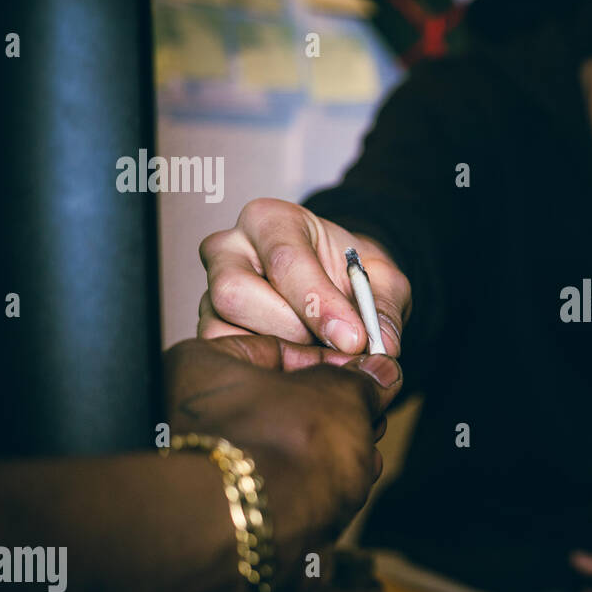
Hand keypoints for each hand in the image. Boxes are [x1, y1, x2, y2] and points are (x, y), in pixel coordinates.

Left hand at [164, 335, 402, 591]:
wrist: (266, 531)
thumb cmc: (284, 449)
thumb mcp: (343, 394)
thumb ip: (363, 381)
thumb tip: (380, 374)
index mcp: (199, 369)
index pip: (274, 350)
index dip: (329, 360)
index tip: (364, 373)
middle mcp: (188, 418)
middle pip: (282, 406)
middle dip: (335, 416)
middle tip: (369, 416)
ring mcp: (206, 473)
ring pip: (286, 453)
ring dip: (332, 456)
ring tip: (363, 459)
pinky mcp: (227, 518)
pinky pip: (281, 493)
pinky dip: (316, 493)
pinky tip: (346, 493)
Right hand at [198, 198, 406, 355]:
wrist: (337, 282)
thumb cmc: (351, 273)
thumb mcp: (382, 280)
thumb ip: (384, 307)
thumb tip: (383, 345)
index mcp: (270, 220)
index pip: (284, 260)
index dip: (320, 304)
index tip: (354, 339)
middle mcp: (229, 248)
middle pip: (237, 292)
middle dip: (291, 331)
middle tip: (335, 353)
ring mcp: (211, 288)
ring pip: (221, 327)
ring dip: (276, 354)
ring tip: (320, 362)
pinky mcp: (207, 324)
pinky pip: (222, 352)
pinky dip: (261, 369)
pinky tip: (298, 370)